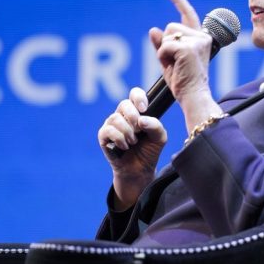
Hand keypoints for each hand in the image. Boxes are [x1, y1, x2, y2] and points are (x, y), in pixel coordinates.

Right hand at [97, 87, 167, 209]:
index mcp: (137, 112)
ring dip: (127, 132)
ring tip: (133, 142)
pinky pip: (108, 130)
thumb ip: (156, 126)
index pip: (134, 94)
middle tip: (139, 131)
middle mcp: (122, 116)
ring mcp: (111, 125)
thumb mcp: (159, 138)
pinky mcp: (103, 136)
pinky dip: (119, 139)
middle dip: (133, 117)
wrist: (140, 170)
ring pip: (115, 118)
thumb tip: (142, 120)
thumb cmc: (149, 151)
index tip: (144, 109)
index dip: (138, 97)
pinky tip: (124, 147)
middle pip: (123, 104)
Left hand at [149, 0, 223, 131]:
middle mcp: (202, 37)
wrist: (193, 96)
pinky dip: (163, 57)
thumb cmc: (184, 83)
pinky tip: (173, 67)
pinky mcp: (189, 48)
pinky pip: (165, 46)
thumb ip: (162, 45)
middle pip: (171, 27)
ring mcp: (197, 41)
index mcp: (201, 39)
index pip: (188, 15)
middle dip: (166, 44)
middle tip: (175, 63)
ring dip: (164, 51)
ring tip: (175, 66)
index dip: (178, 1)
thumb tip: (154, 29)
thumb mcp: (169, 61)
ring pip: (167, 35)